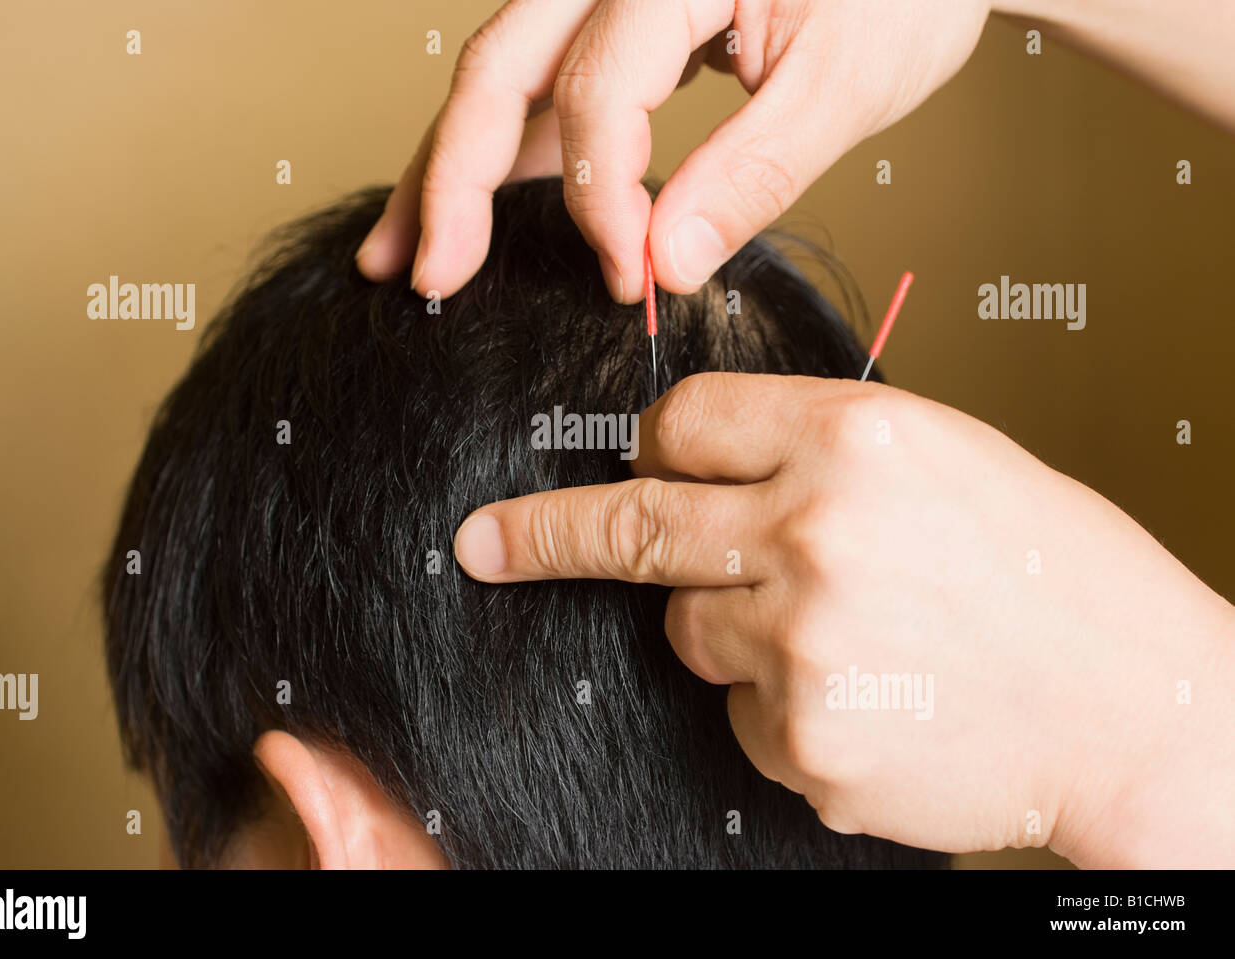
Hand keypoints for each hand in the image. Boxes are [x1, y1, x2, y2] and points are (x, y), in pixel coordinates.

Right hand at [358, 0, 991, 301]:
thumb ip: (750, 174)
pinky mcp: (621, 19)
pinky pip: (545, 83)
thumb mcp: (845, 83)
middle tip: (431, 274)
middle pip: (503, 66)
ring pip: (505, 74)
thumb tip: (664, 261)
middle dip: (454, 178)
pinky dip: (510, 151)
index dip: (601, 199)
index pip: (598, 90)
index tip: (629, 281)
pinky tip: (482, 210)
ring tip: (412, 250)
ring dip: (454, 167)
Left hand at [453, 373, 1234, 865]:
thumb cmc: (1049, 573)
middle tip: (482, 542)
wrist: (1137, 705)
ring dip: (733, 630)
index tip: (640, 460)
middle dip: (543, 533)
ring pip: (688, 629)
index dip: (658, 441)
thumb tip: (695, 462)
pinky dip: (781, 707)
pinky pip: (742, 713)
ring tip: (847, 635)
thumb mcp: (943, 459)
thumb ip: (814, 452)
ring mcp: (802, 645)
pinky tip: (868, 695)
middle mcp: (815, 532)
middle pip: (632, 524)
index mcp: (856, 439)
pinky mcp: (804, 742)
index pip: (682, 420)